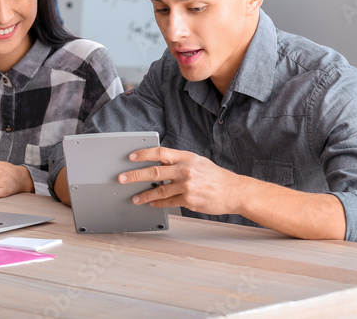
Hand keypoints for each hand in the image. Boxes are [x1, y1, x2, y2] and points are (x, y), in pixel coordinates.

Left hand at [119, 146, 243, 214]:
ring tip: (134, 197)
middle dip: (134, 175)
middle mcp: (185, 170)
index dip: (144, 154)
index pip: (160, 153)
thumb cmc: (214, 176)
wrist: (234, 191)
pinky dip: (157, 203)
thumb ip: (178, 161)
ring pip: (159, 190)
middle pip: (154, 172)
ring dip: (144, 194)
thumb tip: (158, 162)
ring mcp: (187, 186)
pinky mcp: (189, 200)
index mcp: (186, 158)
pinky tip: (150, 203)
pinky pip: (168, 202)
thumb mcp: (197, 162)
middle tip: (122, 178)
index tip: (131, 157)